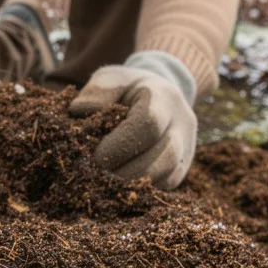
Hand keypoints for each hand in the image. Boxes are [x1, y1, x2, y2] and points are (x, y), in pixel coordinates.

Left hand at [68, 54, 196, 188]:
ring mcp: (187, 146)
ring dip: (135, 183)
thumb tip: (80, 112)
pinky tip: (119, 187)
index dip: (122, 144)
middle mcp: (182, 122)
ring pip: (169, 174)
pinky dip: (142, 189)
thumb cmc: (126, 88)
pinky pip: (167, 184)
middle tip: (98, 176)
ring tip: (106, 184)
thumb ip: (97, 92)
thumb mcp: (110, 79)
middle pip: (165, 155)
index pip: (149, 123)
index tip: (96, 156)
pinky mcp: (182, 166)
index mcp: (163, 97)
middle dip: (128, 170)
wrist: (157, 94)